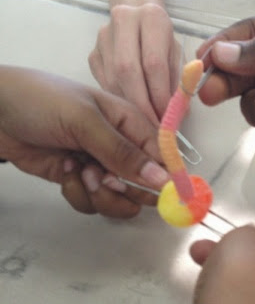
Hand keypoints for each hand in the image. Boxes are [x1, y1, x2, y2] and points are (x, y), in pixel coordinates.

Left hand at [0, 66, 168, 217]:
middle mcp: (120, 147)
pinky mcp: (79, 180)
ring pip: (118, 199)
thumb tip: (162, 179)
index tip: (161, 196)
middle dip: (124, 189)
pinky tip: (63, 171)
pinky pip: (92, 202)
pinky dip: (77, 193)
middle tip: (102, 180)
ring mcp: (100, 165)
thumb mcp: (85, 121)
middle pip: (143, 184)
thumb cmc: (41, 101)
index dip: (165, 178)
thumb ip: (123, 153)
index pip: (162, 156)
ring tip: (77, 171)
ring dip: (98, 194)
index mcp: (130, 124)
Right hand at [88, 3, 181, 123]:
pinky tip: (131, 114)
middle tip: (153, 127)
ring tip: (145, 125)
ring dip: (129, 107)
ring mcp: (104, 38)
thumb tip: (180, 112)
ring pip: (114, 80)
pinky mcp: (93, 54)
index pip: (154, 63)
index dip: (160, 95)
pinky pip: (105, 84)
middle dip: (142, 105)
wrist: (137, 18)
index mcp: (152, 18)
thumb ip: (180, 81)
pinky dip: (119, 103)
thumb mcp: (177, 55)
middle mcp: (124, 21)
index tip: (166, 118)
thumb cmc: (162, 41)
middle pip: (128, 71)